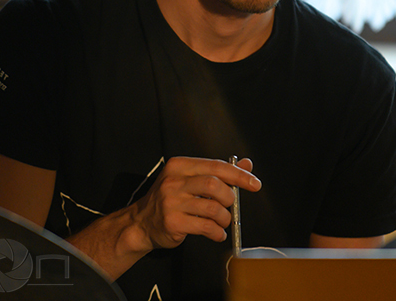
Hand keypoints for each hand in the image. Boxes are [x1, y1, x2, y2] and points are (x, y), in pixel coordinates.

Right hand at [130, 156, 260, 250]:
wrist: (141, 223)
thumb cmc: (170, 199)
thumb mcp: (190, 179)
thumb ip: (218, 172)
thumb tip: (246, 164)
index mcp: (180, 166)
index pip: (216, 166)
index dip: (239, 175)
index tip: (254, 183)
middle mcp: (174, 181)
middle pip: (214, 185)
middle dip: (230, 198)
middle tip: (230, 205)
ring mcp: (171, 202)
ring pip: (212, 208)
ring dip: (225, 217)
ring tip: (223, 221)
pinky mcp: (172, 222)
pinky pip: (205, 226)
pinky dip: (217, 232)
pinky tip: (217, 233)